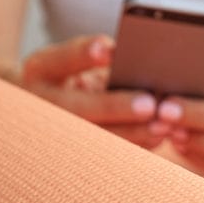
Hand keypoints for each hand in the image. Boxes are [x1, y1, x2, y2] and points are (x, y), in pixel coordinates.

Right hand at [20, 36, 163, 147]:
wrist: (45, 108)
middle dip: (113, 106)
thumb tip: (139, 63)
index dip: (82, 55)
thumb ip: (102, 61)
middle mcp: (42, 102)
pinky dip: (134, 145)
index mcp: (41, 70)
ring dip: (131, 133)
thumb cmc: (72, 77)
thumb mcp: (76, 64)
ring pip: (92, 137)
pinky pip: (106, 153)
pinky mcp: (72, 153)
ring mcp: (53, 132)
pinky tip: (157, 138)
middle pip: (76, 108)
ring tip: (162, 126)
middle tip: (149, 104)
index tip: (109, 49)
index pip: (59, 60)